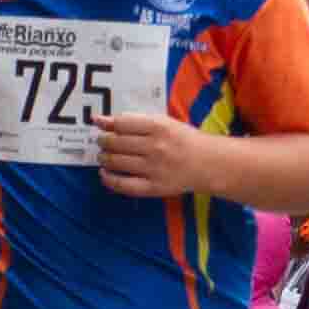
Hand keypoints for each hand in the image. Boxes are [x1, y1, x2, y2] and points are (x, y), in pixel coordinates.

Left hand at [97, 112, 212, 199]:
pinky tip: (104, 173)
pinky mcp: (154, 187)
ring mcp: (154, 168)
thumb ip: (135, 121)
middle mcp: (156, 147)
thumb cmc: (183, 140)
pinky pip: (123, 185)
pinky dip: (108, 179)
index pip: (122, 123)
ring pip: (116, 162)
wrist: (209, 163)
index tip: (99, 124)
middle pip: (116, 143)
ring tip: (104, 156)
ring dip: (104, 158)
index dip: (106, 124)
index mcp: (159, 126)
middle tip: (102, 141)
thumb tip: (103, 120)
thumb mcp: (164, 123)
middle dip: (103, 141)